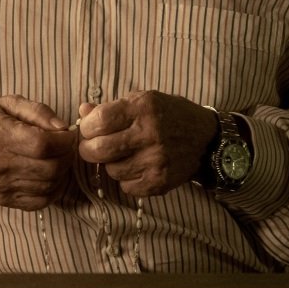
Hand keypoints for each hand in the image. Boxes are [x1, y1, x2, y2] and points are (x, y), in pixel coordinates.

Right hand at [0, 95, 78, 209]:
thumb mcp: (7, 103)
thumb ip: (37, 111)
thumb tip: (62, 127)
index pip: (43, 145)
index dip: (64, 141)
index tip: (67, 135)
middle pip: (49, 168)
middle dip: (66, 157)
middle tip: (66, 148)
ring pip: (48, 186)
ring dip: (62, 173)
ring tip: (58, 159)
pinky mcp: (2, 198)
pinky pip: (39, 202)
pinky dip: (53, 191)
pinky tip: (51, 177)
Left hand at [76, 92, 218, 198]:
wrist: (206, 140)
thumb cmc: (169, 115)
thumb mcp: (142, 101)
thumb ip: (109, 108)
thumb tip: (82, 112)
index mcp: (143, 109)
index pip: (98, 121)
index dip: (87, 127)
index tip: (90, 129)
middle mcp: (150, 134)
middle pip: (98, 150)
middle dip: (89, 149)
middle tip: (95, 146)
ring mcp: (156, 161)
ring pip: (111, 170)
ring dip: (111, 164)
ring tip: (123, 154)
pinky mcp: (160, 182)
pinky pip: (126, 186)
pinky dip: (126, 178)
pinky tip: (136, 166)